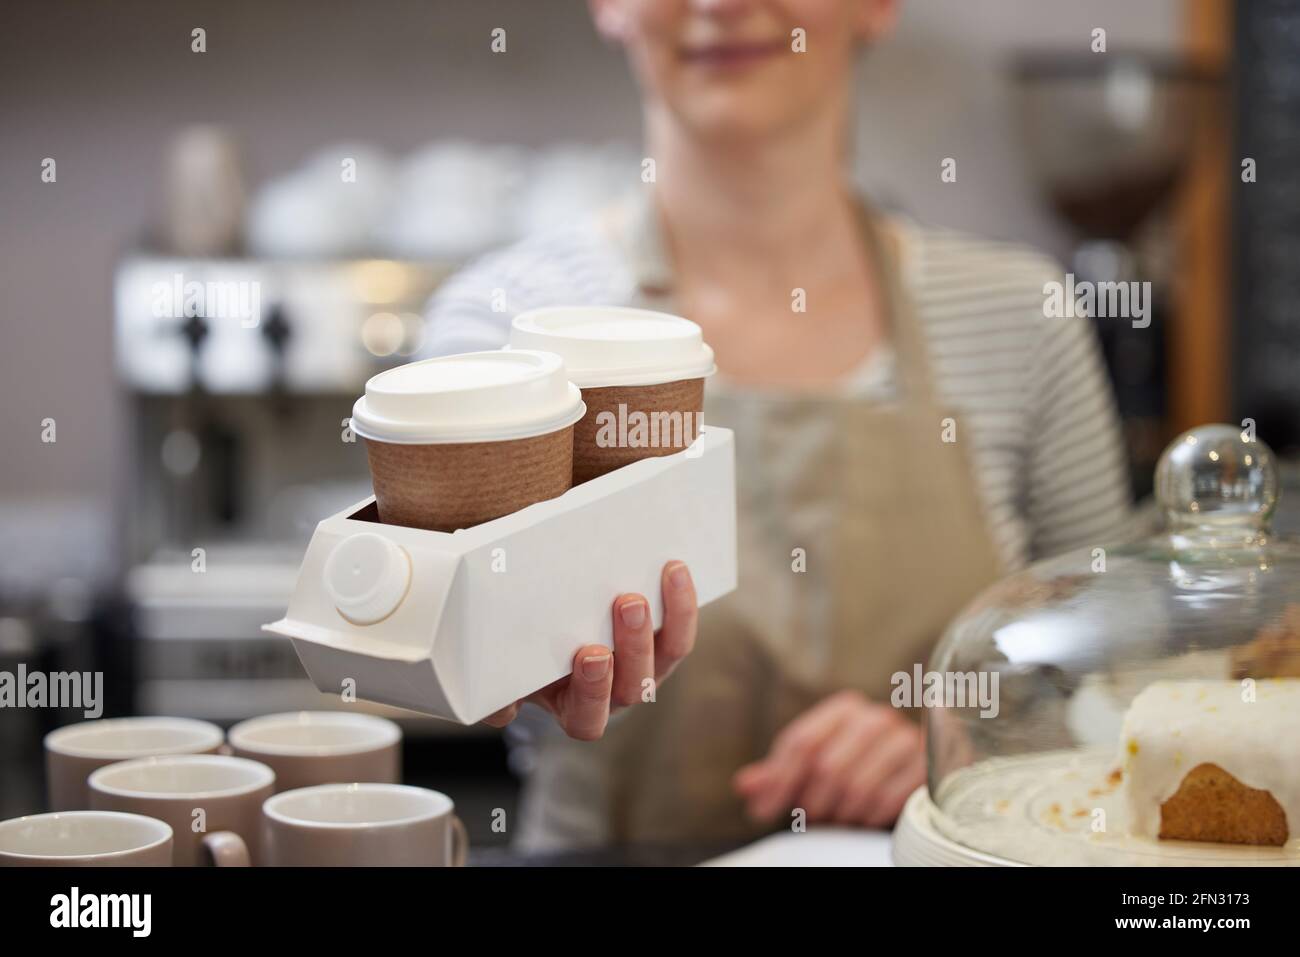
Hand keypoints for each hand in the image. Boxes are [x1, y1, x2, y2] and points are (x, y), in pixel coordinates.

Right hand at [481, 561, 697, 740]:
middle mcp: (614, 693)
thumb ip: (495, 690)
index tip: (590, 654)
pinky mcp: (664, 639)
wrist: (545, 611)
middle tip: (627, 604)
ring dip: (668, 617)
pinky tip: (675, 569)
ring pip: (667, 654)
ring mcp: (643, 667)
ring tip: (661, 579)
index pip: (587, 716)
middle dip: (632, 644)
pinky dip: (682, 600)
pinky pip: (680, 627)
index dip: (593, 690)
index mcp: (573, 707)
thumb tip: (502, 709)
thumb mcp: (504, 666)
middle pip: (633, 684)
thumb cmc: (522, 645)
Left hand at [733, 690, 923, 828]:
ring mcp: (904, 740)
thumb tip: (743, 785)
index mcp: (844, 708)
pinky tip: (861, 818)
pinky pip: (886, 801)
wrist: (911, 766)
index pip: (801, 743)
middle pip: (827, 767)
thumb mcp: (814, 763)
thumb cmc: (854, 763)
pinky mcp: (925, 768)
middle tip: (809, 816)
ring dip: (839, 812)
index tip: (763, 810)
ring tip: (835, 816)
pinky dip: (867, 817)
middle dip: (811, 801)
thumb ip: (778, 773)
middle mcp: (875, 718)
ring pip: (856, 786)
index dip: (778, 780)